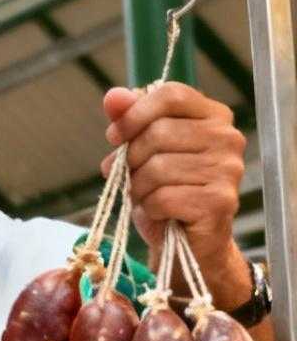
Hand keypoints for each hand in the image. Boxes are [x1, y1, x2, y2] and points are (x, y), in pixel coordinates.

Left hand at [102, 83, 250, 307]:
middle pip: (158, 133)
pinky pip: (163, 197)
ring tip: (147, 196)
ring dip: (138, 187)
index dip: (134, 114)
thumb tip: (113, 96)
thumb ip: (128, 120)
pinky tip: (158, 212)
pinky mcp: (219, 201)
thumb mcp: (140, 152)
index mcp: (212, 116)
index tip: (115, 136)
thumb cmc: (163, 192)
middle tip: (131, 177)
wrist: (185, 245)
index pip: (171, 94)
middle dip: (131, 159)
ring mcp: (228, 170)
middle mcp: (227, 138)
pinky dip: (149, 208)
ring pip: (156, 167)